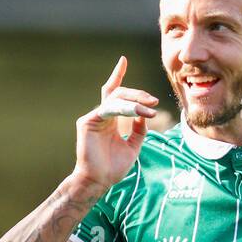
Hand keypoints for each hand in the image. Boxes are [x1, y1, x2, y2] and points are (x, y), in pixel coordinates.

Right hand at [74, 56, 159, 193]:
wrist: (99, 182)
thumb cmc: (113, 168)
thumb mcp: (133, 146)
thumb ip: (139, 130)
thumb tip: (144, 114)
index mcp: (110, 120)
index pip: (114, 93)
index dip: (118, 76)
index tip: (123, 59)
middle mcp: (100, 116)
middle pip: (118, 93)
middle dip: (137, 94)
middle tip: (153, 101)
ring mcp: (92, 118)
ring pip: (115, 100)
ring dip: (135, 102)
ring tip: (150, 108)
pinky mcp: (87, 122)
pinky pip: (109, 109)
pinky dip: (125, 109)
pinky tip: (137, 112)